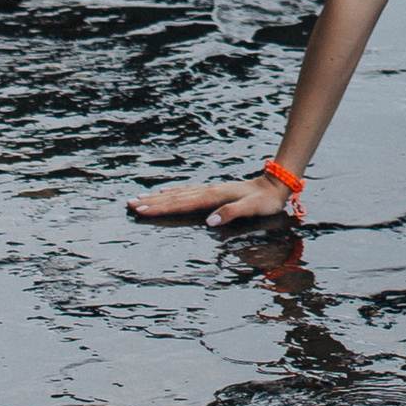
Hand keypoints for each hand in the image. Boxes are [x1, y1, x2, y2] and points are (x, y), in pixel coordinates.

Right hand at [127, 174, 296, 230]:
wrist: (276, 183)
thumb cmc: (265, 200)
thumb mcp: (252, 208)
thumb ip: (231, 213)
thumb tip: (209, 222)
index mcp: (213, 197)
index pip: (181, 204)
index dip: (160, 208)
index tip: (141, 211)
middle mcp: (207, 191)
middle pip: (174, 197)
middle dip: (151, 202)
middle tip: (129, 204)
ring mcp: (209, 190)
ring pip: (177, 193)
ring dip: (158, 197)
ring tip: (139, 198)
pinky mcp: (212, 191)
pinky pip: (186, 191)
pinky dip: (172, 192)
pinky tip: (165, 192)